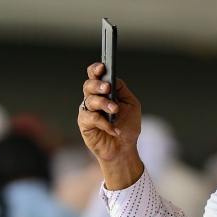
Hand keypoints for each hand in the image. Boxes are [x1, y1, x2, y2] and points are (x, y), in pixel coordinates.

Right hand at [78, 63, 143, 189]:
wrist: (124, 149)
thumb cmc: (127, 127)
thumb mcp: (131, 105)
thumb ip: (122, 90)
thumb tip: (114, 79)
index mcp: (104, 92)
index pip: (95, 76)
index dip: (95, 69)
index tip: (102, 67)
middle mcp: (94, 100)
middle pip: (88, 85)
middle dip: (98, 85)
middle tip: (107, 89)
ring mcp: (88, 112)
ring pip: (90, 100)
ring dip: (104, 104)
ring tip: (115, 111)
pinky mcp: (85, 125)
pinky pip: (92, 118)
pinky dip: (104, 123)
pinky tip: (115, 129)